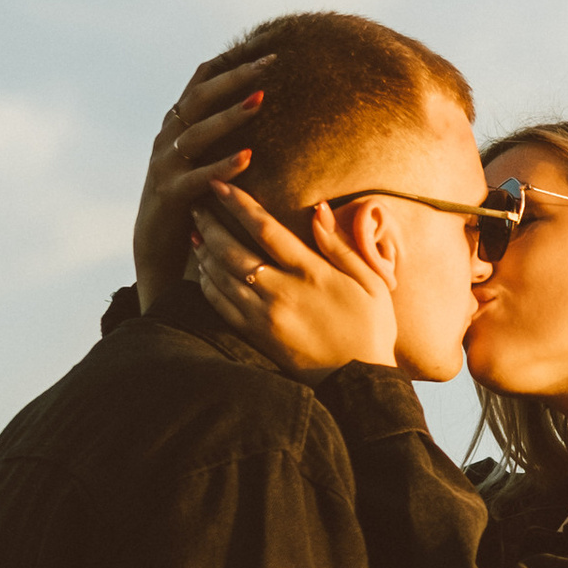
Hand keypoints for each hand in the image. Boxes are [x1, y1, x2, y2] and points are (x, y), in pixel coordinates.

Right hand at [133, 54, 270, 310]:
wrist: (157, 244)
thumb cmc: (191, 196)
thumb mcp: (201, 155)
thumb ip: (217, 128)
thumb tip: (254, 96)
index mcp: (177, 124)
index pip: (201, 81)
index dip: (229, 61)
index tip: (262, 44)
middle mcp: (168, 138)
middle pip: (200, 97)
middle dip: (236, 77)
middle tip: (271, 61)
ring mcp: (165, 165)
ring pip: (197, 132)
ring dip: (229, 115)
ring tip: (259, 100)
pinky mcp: (170, 195)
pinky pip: (198, 177)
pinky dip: (222, 166)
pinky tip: (247, 158)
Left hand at [190, 190, 399, 373]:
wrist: (360, 382)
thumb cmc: (371, 328)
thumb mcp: (370, 281)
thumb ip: (340, 246)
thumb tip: (319, 209)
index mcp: (310, 273)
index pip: (264, 228)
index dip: (238, 203)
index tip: (219, 184)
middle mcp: (281, 292)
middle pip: (231, 250)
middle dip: (210, 224)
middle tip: (197, 206)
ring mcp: (265, 316)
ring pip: (220, 276)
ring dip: (204, 251)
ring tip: (196, 232)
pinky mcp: (257, 336)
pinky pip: (220, 305)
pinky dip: (207, 283)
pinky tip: (204, 269)